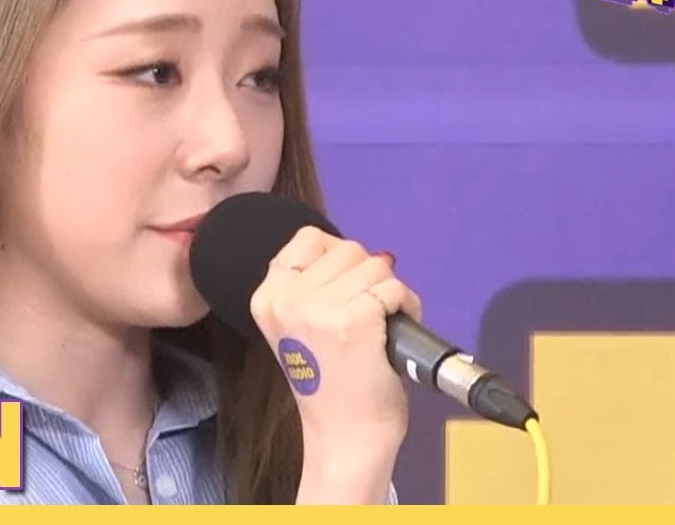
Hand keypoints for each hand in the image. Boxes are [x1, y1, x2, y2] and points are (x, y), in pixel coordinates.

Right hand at [248, 226, 422, 502]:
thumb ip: (310, 288)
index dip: (337, 257)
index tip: (344, 288)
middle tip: (368, 314)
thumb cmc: (329, 385)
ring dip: (389, 291)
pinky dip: (406, 304)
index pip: (309, 238)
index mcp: (267, 298)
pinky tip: (396, 332)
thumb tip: (357, 254)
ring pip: (375, 265)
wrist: (345, 436)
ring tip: (383, 326)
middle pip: (348, 249)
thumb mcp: (298, 327)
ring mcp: (320, 308)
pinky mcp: (356, 320)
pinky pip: (393, 288)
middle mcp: (287, 299)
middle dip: (367, 276)